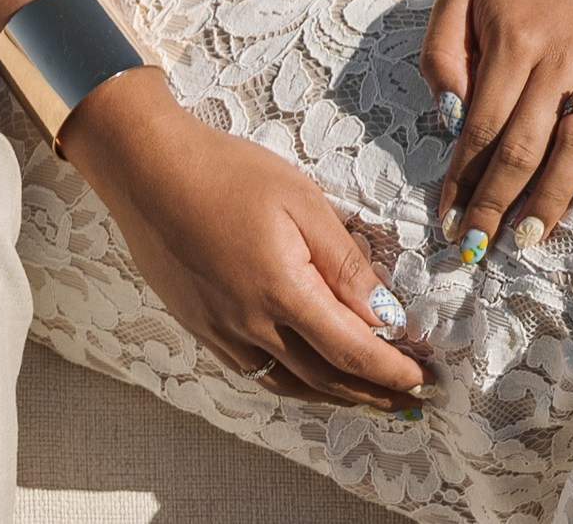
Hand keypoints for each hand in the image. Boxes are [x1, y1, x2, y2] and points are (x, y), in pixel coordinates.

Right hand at [64, 67, 426, 407]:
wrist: (147, 171)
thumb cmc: (226, 172)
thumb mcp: (300, 200)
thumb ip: (344, 261)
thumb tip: (385, 313)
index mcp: (284, 292)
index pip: (353, 350)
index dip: (393, 370)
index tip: (425, 378)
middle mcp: (254, 327)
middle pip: (327, 378)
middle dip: (375, 394)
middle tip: (412, 402)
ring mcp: (225, 334)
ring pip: (293, 385)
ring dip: (338, 398)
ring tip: (372, 401)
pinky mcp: (204, 329)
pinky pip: (260, 374)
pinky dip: (296, 385)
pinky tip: (311, 379)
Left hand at [420, 0, 572, 259]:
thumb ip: (440, 54)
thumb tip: (449, 118)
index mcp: (514, 35)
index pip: (483, 126)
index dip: (464, 180)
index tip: (449, 221)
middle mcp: (563, 51)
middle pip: (528, 146)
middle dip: (499, 204)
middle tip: (481, 247)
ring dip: (553, 200)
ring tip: (528, 237)